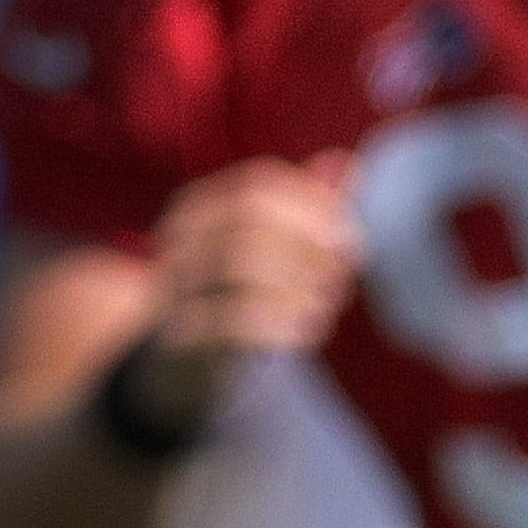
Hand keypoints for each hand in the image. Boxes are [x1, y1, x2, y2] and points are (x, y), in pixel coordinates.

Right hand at [118, 152, 365, 434]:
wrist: (176, 366)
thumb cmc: (232, 297)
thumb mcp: (268, 250)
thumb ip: (304, 208)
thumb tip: (348, 161)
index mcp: (198, 210)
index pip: (258, 186)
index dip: (312, 206)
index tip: (352, 236)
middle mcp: (180, 241)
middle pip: (247, 219)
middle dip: (308, 240)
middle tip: (347, 268)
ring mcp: (175, 288)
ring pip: (237, 264)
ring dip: (299, 281)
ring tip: (333, 300)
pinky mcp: (183, 338)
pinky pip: (232, 322)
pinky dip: (282, 323)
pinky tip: (313, 330)